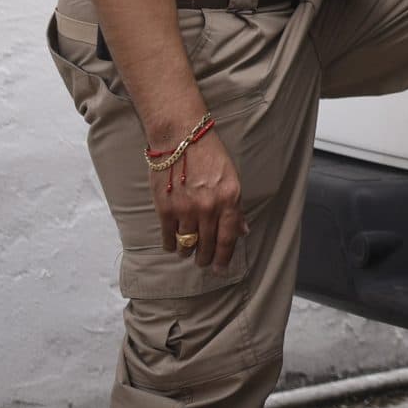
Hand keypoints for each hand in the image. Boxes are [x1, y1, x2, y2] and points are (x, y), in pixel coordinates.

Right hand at [153, 128, 246, 274]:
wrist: (181, 138)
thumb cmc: (210, 155)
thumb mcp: (231, 178)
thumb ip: (235, 207)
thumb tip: (242, 231)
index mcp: (229, 199)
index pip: (228, 238)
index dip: (224, 258)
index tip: (220, 269)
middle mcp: (209, 207)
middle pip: (208, 245)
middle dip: (206, 258)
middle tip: (204, 262)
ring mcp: (186, 210)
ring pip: (187, 244)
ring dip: (187, 252)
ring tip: (188, 252)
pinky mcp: (165, 209)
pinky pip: (168, 238)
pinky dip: (170, 245)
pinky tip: (173, 245)